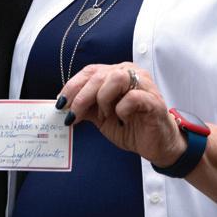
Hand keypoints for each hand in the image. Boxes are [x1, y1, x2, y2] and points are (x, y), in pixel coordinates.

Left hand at [58, 63, 185, 167]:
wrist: (155, 145)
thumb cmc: (130, 126)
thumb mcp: (100, 116)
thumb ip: (85, 107)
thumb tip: (62, 106)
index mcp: (116, 73)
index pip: (89, 71)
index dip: (72, 86)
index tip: (60, 103)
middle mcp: (130, 73)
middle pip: (99, 75)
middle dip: (81, 97)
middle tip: (74, 115)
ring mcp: (144, 85)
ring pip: (116, 79)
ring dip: (103, 99)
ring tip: (104, 116)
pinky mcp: (154, 101)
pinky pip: (133, 97)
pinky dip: (121, 109)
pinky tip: (122, 119)